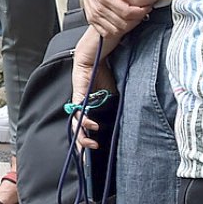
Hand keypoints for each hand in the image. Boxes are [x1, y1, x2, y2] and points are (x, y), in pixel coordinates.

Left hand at [70, 27, 115, 150]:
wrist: (100, 48)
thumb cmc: (107, 68)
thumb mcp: (115, 92)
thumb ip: (115, 105)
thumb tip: (127, 120)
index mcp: (90, 103)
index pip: (85, 124)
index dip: (87, 138)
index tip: (94, 150)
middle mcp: (82, 102)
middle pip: (77, 126)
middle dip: (81, 142)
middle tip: (88, 155)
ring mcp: (79, 97)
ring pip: (75, 121)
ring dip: (81, 135)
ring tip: (90, 144)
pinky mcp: (79, 91)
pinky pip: (79, 109)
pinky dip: (85, 119)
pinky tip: (92, 126)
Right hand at [80, 0, 149, 39]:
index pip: (126, 12)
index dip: (140, 12)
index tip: (146, 7)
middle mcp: (98, 8)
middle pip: (123, 23)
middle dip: (136, 19)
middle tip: (142, 12)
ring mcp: (94, 16)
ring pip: (116, 30)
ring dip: (128, 26)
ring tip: (134, 17)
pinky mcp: (92, 20)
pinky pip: (106, 33)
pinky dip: (117, 31)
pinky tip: (123, 22)